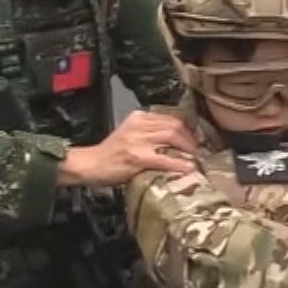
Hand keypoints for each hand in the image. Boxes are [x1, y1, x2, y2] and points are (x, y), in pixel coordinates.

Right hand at [59, 111, 196, 185]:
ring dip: (188, 149)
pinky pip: (165, 158)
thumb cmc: (112, 154)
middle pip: (174, 125)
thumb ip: (149, 133)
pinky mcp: (137, 157)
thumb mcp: (130, 134)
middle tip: (196, 151)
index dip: (187, 129)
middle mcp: (139, 125)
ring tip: (194, 159)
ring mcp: (137, 141)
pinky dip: (179, 164)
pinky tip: (188, 169)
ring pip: (172, 137)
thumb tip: (176, 140)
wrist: (91, 164)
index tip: (194, 139)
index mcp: (138, 118)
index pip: (170, 118)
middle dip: (190, 139)